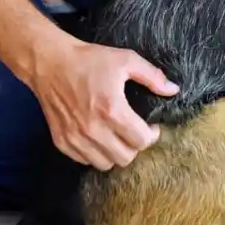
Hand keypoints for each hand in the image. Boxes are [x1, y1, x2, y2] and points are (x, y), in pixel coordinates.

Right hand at [28, 34, 177, 170]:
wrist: (51, 63)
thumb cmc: (89, 60)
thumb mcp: (126, 60)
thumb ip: (152, 76)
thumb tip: (173, 90)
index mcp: (112, 110)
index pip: (141, 141)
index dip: (151, 135)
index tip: (150, 126)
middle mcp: (93, 129)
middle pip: (125, 157)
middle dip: (134, 145)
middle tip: (134, 131)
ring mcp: (75, 138)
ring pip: (105, 164)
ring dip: (115, 152)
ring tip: (116, 135)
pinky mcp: (62, 142)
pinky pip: (85, 161)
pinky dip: (94, 153)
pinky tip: (98, 136)